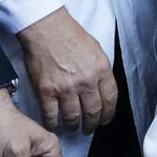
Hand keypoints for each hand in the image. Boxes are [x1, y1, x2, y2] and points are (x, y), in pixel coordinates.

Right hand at [16, 8, 117, 131]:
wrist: (46, 27)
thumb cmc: (69, 34)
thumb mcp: (96, 49)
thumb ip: (100, 70)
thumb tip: (102, 87)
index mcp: (101, 70)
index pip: (110, 100)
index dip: (108, 114)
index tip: (105, 120)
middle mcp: (86, 82)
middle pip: (93, 112)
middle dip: (92, 124)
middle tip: (88, 128)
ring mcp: (66, 88)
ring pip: (73, 117)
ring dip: (73, 126)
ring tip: (72, 127)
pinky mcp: (46, 91)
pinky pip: (51, 115)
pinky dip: (53, 123)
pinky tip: (54, 125)